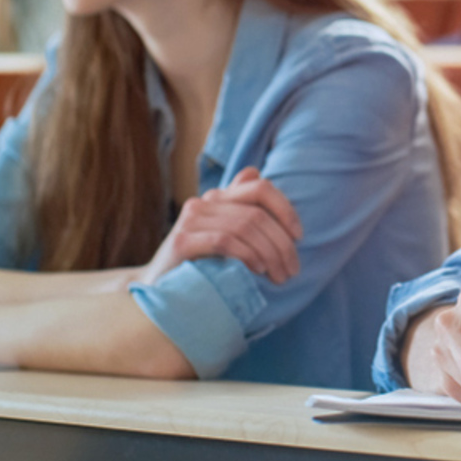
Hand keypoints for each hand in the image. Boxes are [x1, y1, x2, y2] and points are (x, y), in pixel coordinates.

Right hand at [137, 167, 302, 285]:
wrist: (161, 288)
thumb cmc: (202, 262)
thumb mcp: (226, 234)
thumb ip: (241, 207)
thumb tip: (254, 171)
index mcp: (219, 197)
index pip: (260, 187)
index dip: (285, 209)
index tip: (299, 236)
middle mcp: (204, 202)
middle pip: (257, 214)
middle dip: (282, 244)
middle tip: (292, 270)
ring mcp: (191, 219)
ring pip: (245, 227)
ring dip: (270, 253)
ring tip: (280, 276)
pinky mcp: (181, 241)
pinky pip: (224, 240)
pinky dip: (247, 254)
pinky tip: (258, 270)